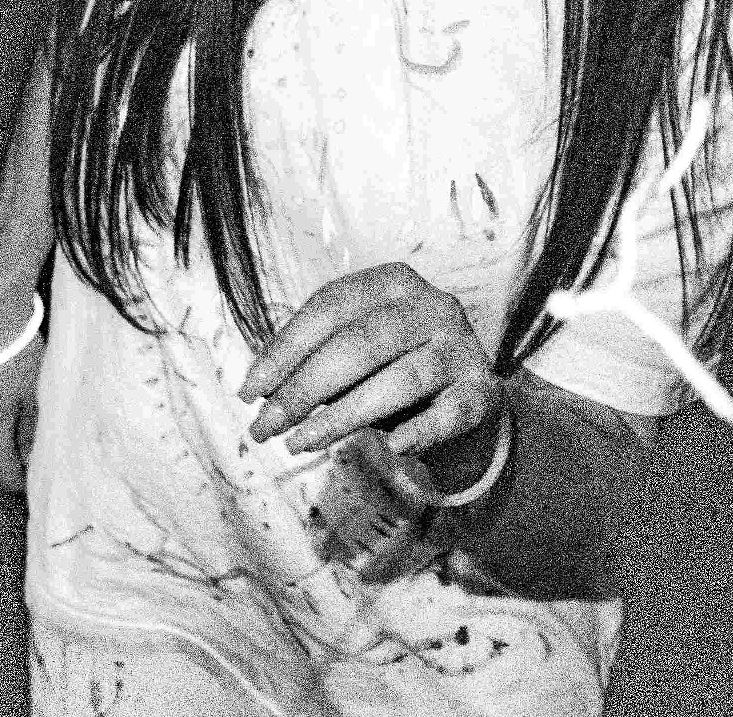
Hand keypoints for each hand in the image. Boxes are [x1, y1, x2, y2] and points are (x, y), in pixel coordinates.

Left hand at [239, 263, 507, 492]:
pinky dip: (417, 432)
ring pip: (400, 380)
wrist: (465, 405)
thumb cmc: (392, 371)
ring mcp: (463, 348)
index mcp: (394, 282)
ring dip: (343, 416)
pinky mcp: (483, 391)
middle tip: (266, 428)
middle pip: (360, 343)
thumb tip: (262, 390)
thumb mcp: (353, 353)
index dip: (285, 350)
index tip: (249, 392)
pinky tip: (389, 448)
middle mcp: (433, 305)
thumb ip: (314, 359)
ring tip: (301, 443)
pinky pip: (447, 415)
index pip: (331, 307)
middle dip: (304, 389)